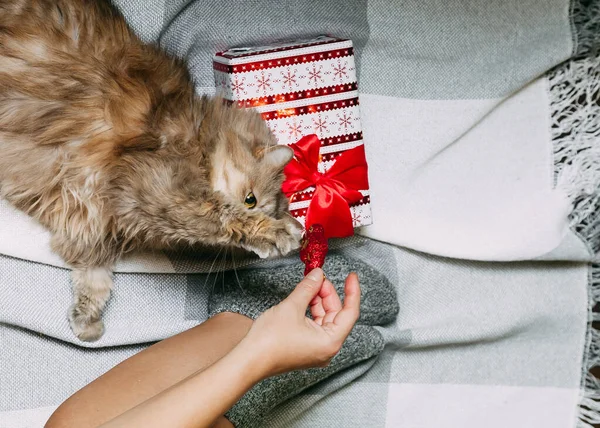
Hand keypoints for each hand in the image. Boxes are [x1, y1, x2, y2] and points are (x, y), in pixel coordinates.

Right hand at [239, 268, 360, 377]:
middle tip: (318, 278)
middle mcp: (327, 349)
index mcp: (330, 342)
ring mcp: (316, 350)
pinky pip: (315, 326)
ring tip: (309, 286)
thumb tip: (317, 275)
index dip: (352, 292)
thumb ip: (308, 288)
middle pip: (336, 315)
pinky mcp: (306, 349)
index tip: (352, 277)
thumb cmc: (269, 341)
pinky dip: (311, 311)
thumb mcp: (292, 306)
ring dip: (318, 301)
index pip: (350, 312)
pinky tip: (304, 299)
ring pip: (325, 319)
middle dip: (328, 294)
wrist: (249, 360)